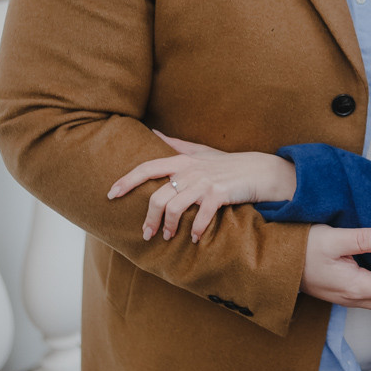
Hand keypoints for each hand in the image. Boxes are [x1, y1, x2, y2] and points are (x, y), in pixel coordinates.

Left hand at [108, 132, 296, 241]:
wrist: (259, 171)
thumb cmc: (227, 164)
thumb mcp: (200, 151)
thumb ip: (176, 144)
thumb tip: (153, 132)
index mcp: (182, 161)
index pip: (147, 168)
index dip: (127, 180)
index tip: (111, 194)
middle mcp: (190, 170)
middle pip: (158, 196)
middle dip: (148, 218)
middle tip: (147, 234)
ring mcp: (204, 182)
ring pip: (174, 207)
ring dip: (168, 226)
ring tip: (168, 237)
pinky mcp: (219, 194)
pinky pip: (200, 215)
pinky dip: (195, 229)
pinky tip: (194, 238)